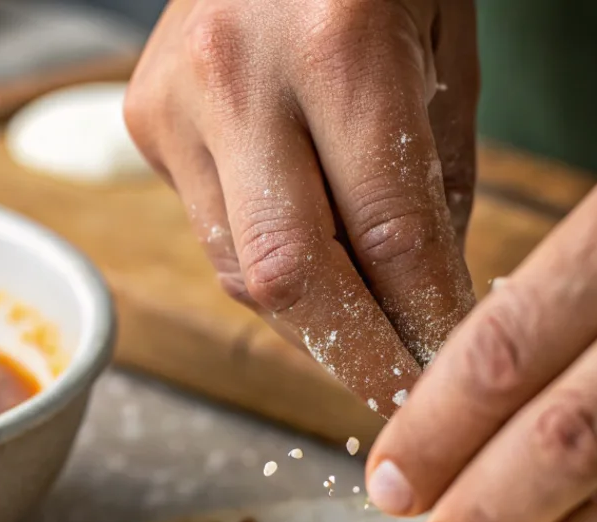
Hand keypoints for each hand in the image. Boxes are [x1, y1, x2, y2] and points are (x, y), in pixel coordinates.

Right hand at [125, 0, 477, 409]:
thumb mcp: (446, 45)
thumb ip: (435, 182)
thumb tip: (428, 304)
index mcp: (340, 42)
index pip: (391, 236)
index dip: (425, 324)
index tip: (450, 377)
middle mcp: (239, 75)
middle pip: (293, 277)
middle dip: (355, 356)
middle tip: (400, 403)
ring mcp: (177, 101)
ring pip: (245, 272)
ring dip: (315, 321)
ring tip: (367, 340)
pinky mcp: (146, 122)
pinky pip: (216, 239)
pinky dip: (274, 275)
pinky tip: (317, 275)